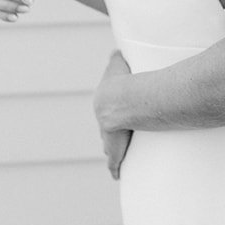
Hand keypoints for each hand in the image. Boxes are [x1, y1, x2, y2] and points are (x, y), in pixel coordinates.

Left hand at [94, 50, 132, 178]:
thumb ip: (116, 55)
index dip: (110, 115)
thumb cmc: (121, 80)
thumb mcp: (117, 63)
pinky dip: (114, 169)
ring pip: (109, 148)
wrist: (118, 101)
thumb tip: (117, 48)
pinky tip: (115, 175)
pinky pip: (114, 163)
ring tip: (116, 157)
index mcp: (103, 105)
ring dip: (112, 152)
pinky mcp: (115, 151)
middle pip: (105, 132)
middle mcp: (103, 123)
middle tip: (115, 138)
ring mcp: (109, 139)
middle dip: (110, 135)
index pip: (106, 112)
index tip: (113, 118)